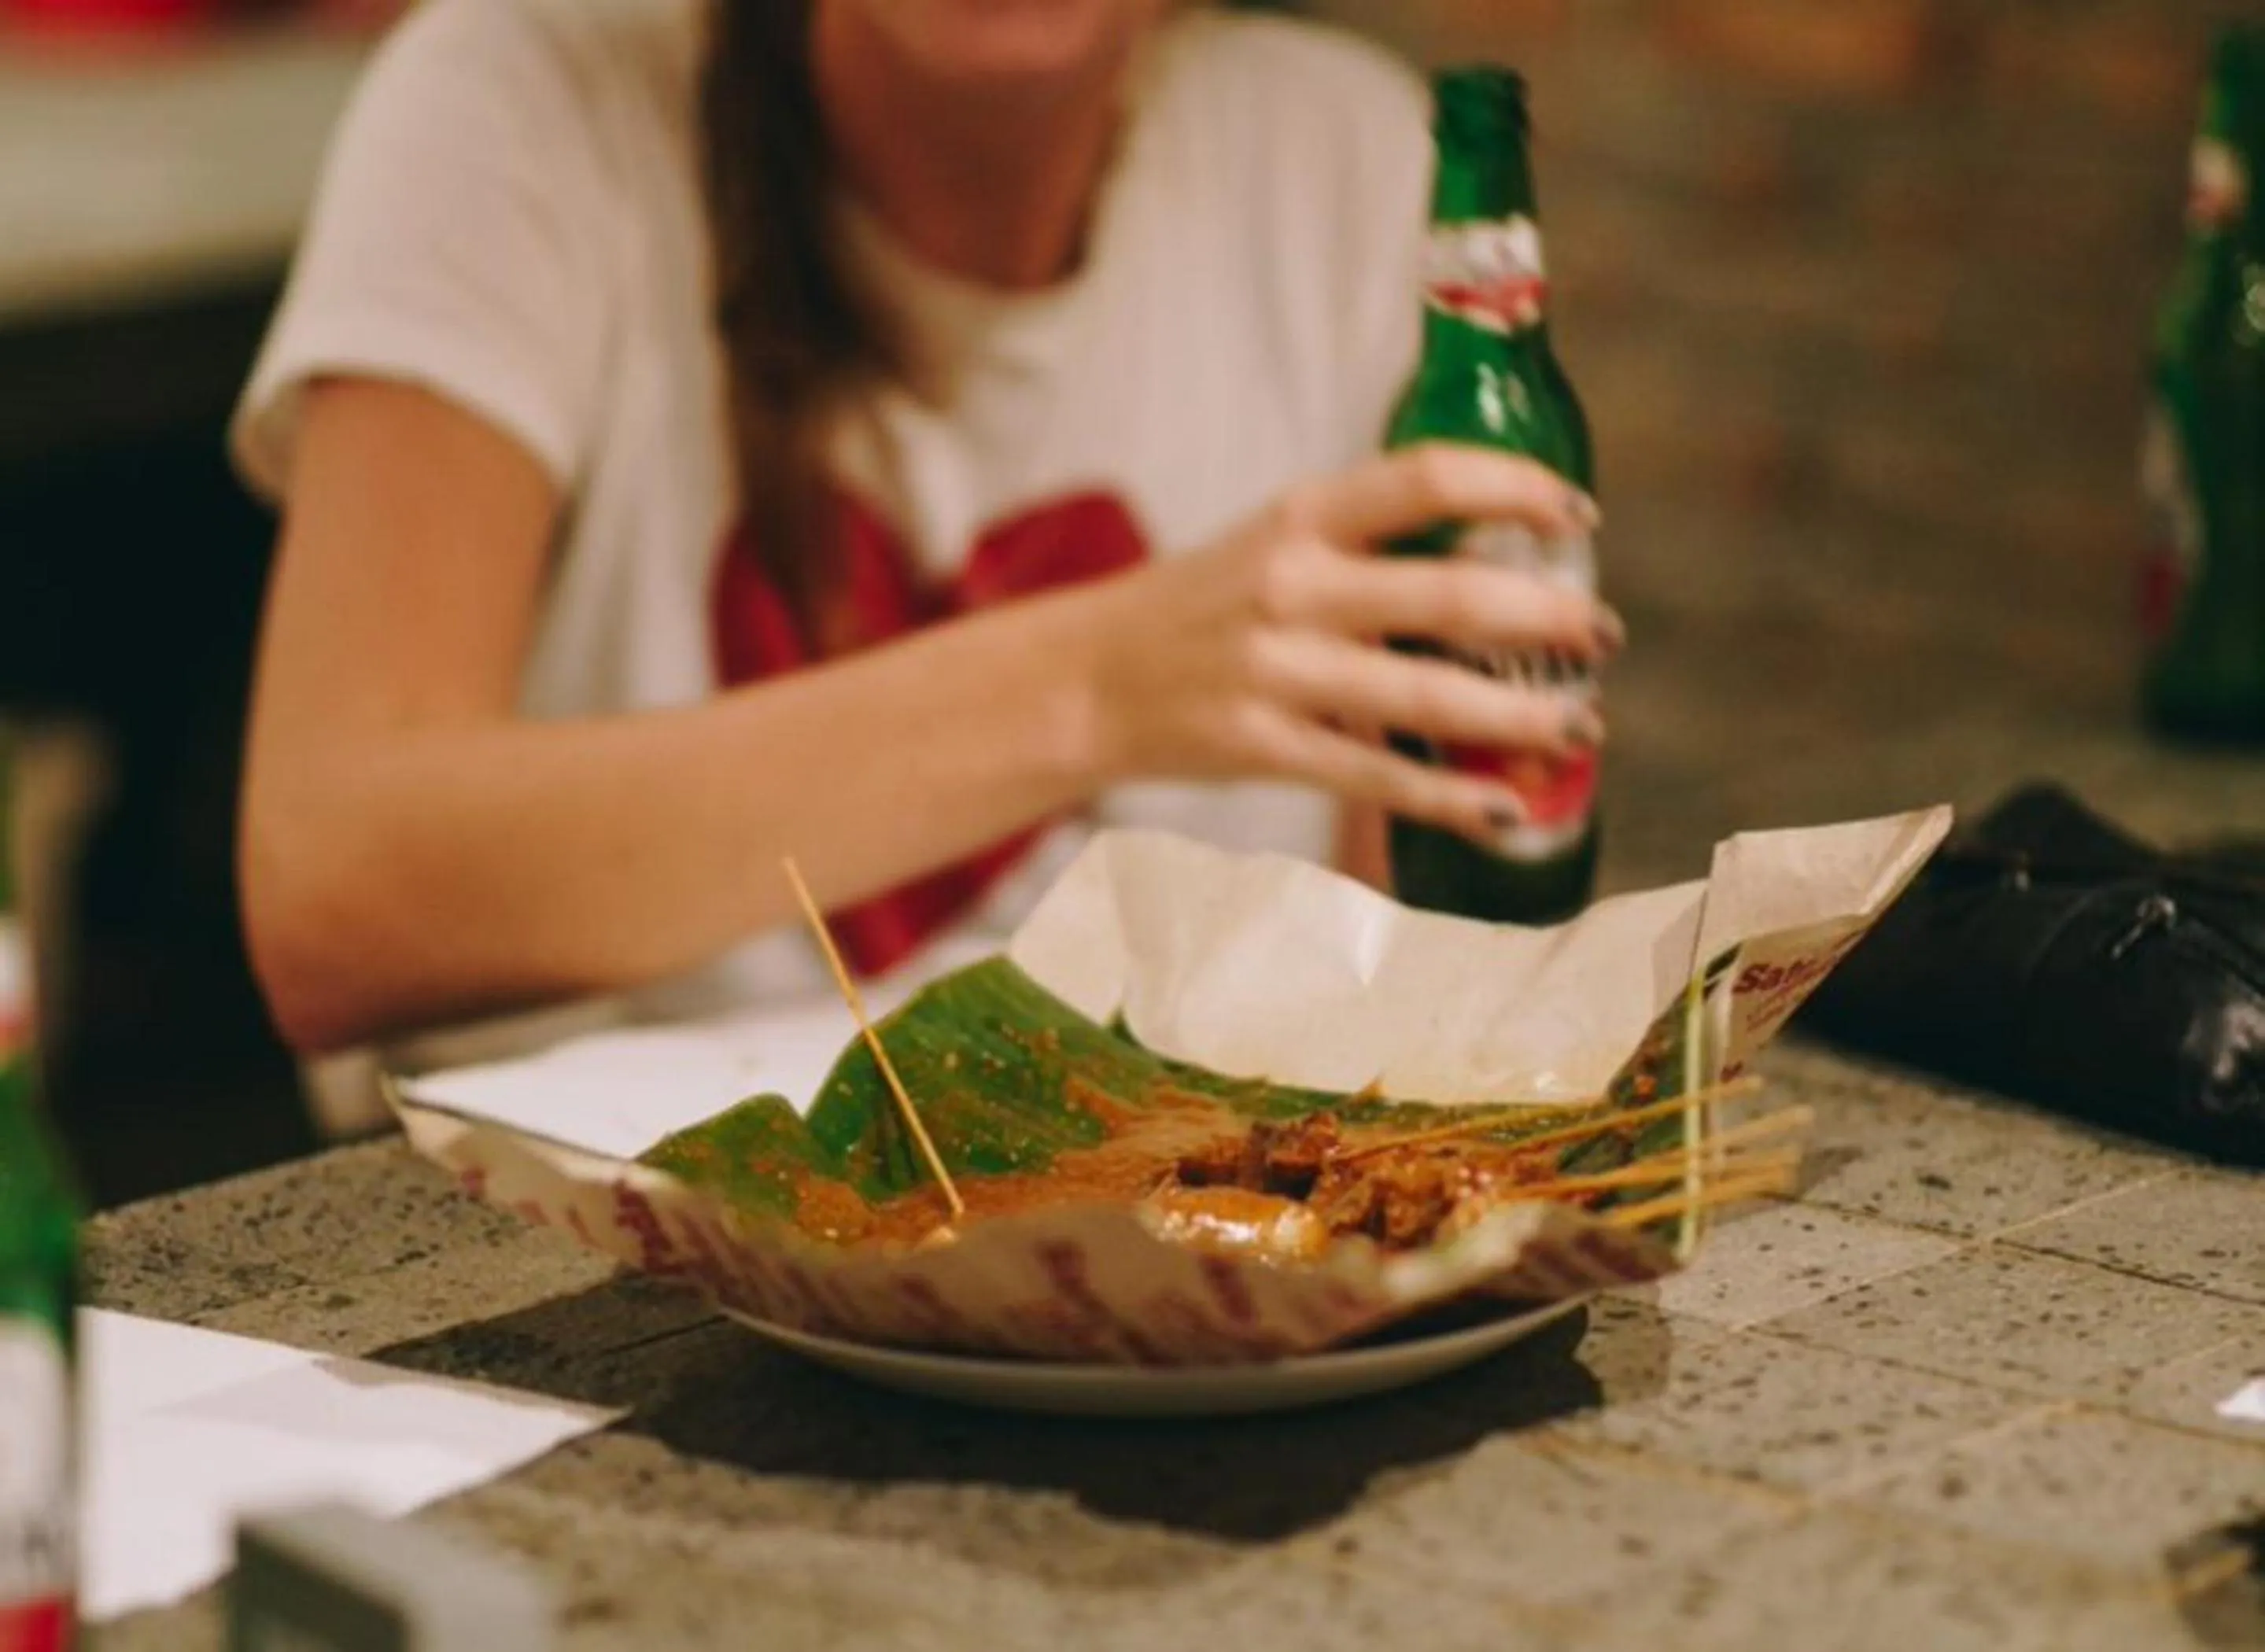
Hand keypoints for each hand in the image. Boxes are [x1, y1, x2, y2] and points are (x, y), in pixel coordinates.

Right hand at [1070, 443, 1619, 842]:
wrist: (1084, 681)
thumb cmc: (1200, 609)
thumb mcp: (1273, 543)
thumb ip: (1368, 543)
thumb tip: (1499, 555)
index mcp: (1301, 516)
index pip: (1429, 478)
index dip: (1519, 489)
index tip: (1579, 516)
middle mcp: (1292, 585)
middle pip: (1452, 596)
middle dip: (1548, 620)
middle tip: (1605, 636)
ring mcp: (1275, 670)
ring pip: (1428, 697)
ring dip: (1520, 716)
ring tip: (1581, 725)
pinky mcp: (1261, 746)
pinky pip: (1377, 775)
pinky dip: (1450, 800)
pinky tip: (1507, 808)